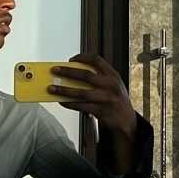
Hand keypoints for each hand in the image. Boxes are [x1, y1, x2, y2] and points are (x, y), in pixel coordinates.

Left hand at [48, 53, 138, 172]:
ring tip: (52, 88)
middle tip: (55, 70)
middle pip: (85, 75)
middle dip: (67, 71)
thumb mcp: (113, 84)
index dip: (83, 57)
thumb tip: (75, 73)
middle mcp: (110, 85)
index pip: (97, 60)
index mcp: (113, 75)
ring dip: (63, 90)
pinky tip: (62, 101)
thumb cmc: (117, 100)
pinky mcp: (100, 111)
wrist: (126, 120)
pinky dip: (69, 104)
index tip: (71, 59)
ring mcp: (105, 98)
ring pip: (80, 92)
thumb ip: (99, 77)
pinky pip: (80, 106)